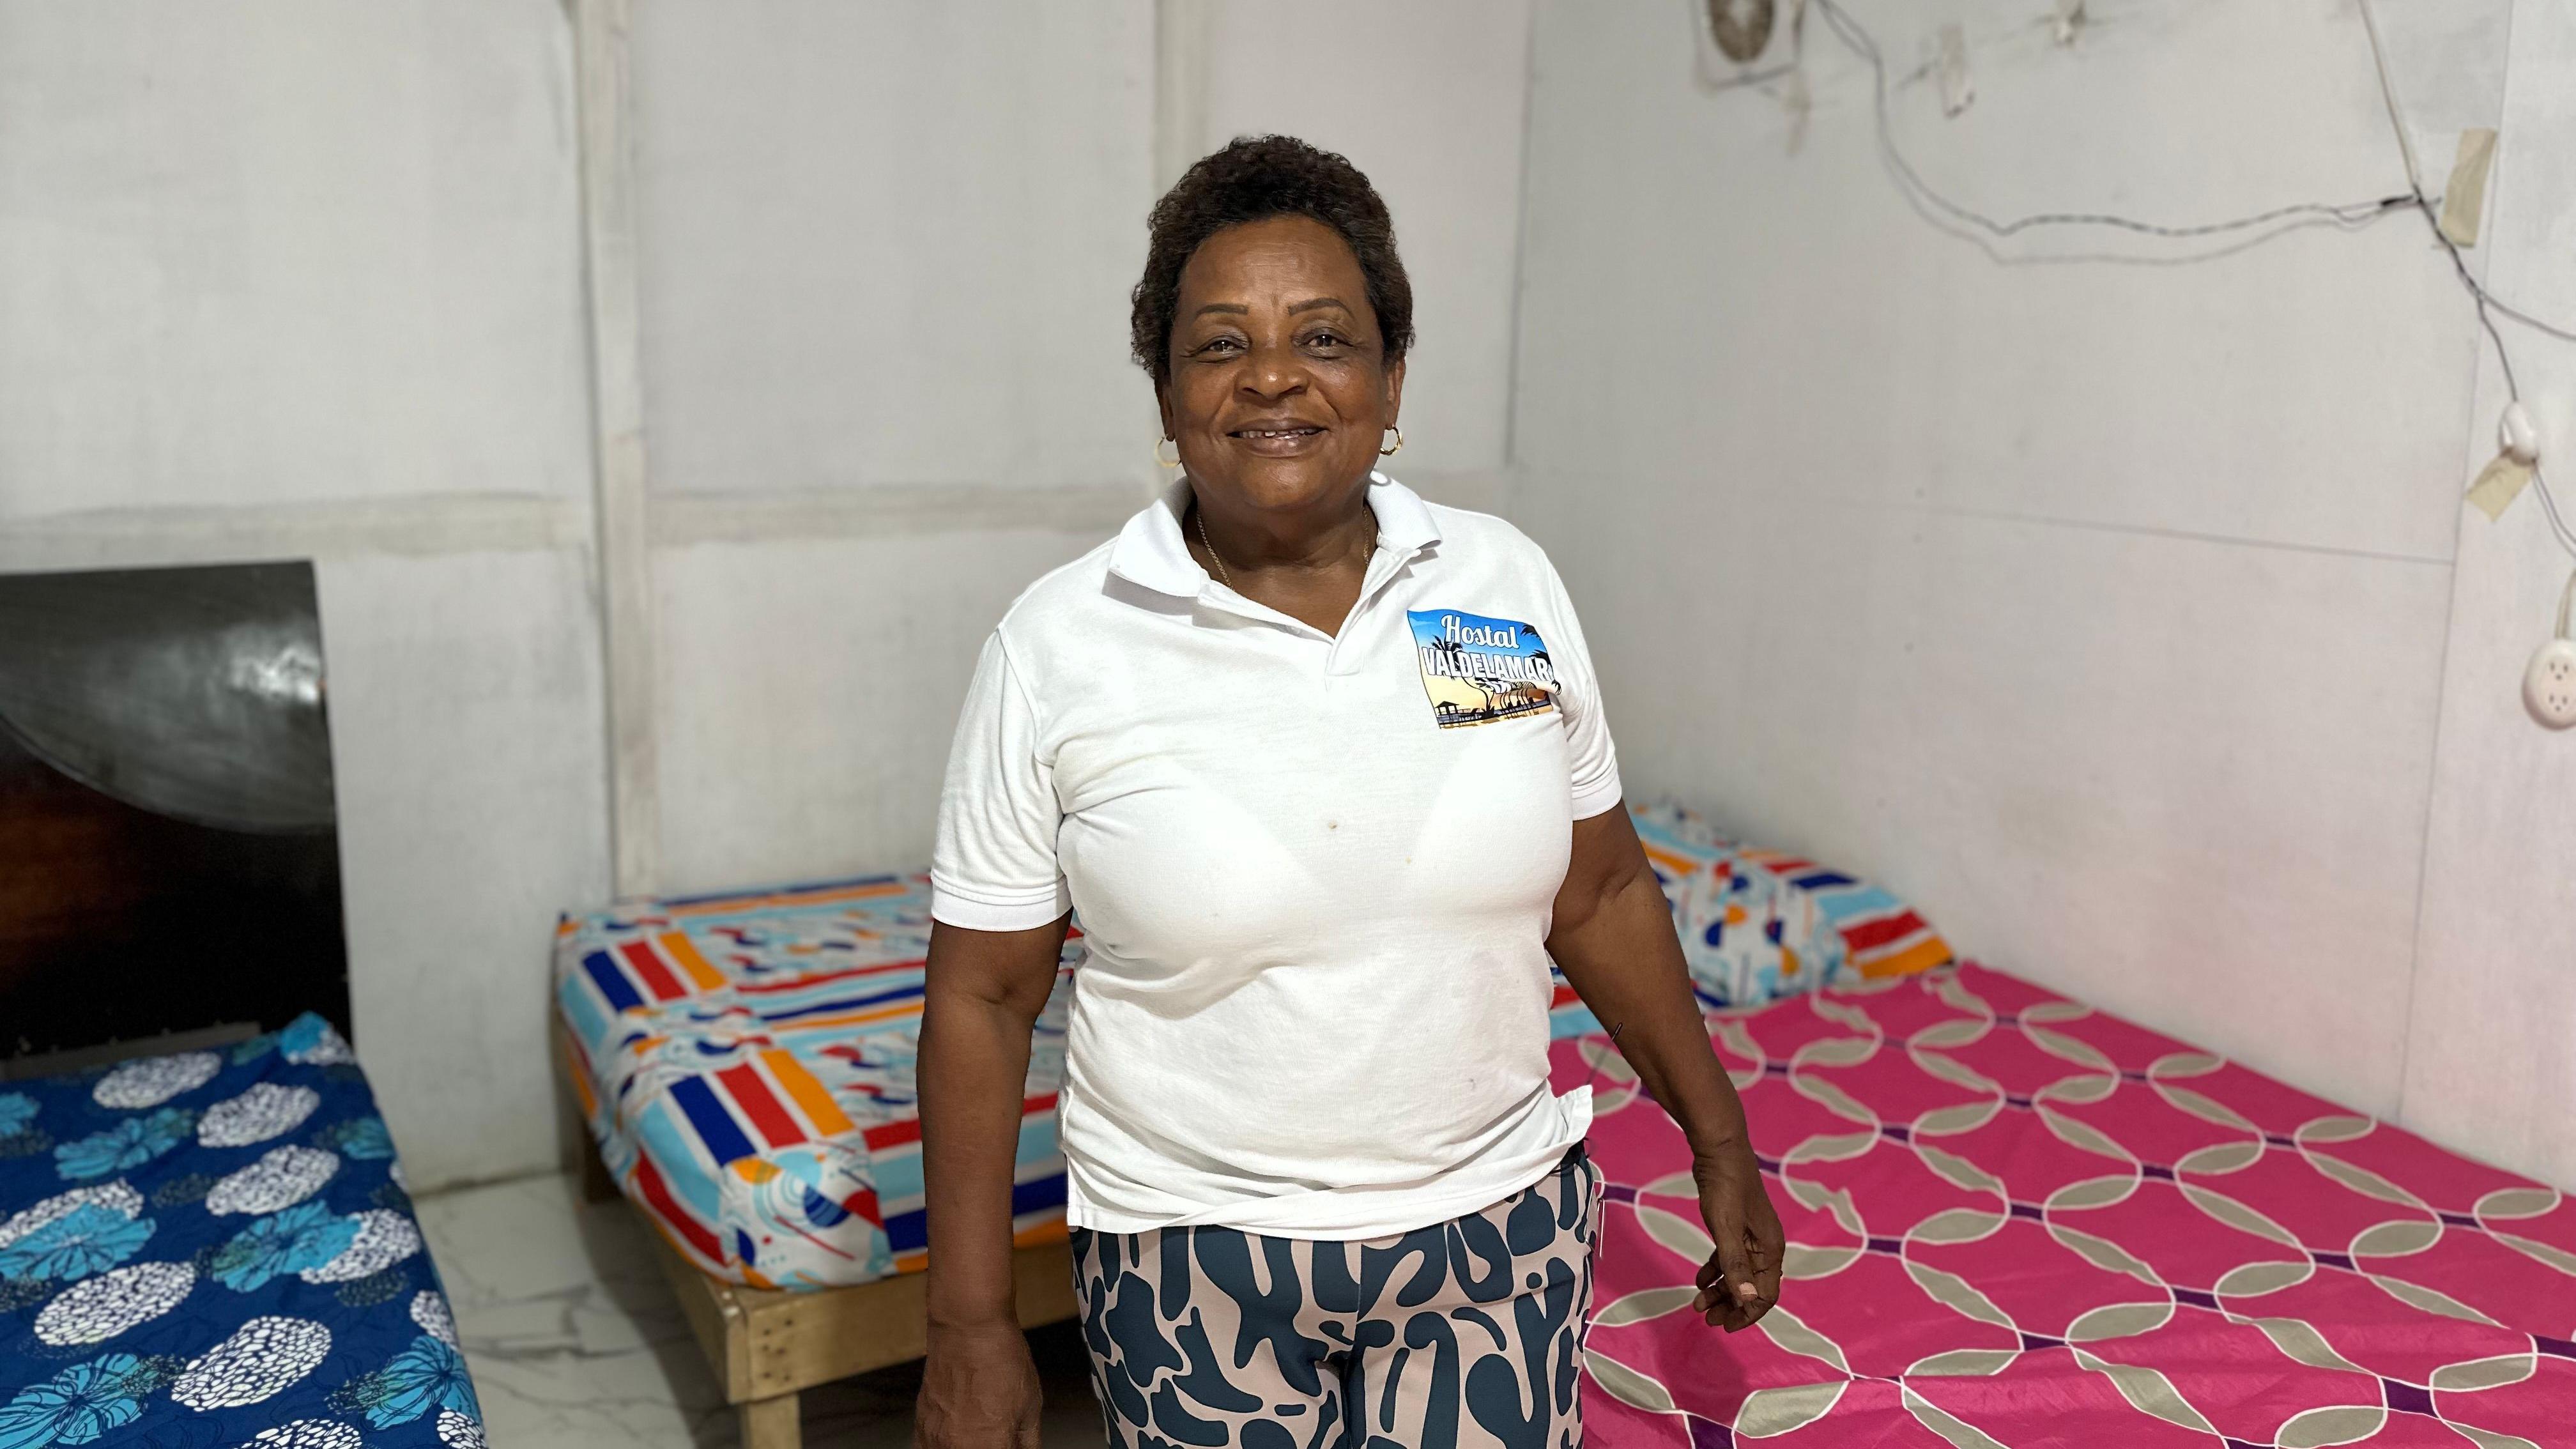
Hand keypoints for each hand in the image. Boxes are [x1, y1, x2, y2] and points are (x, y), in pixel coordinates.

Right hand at [915, 1320, 1041, 1448]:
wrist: (968, 1327)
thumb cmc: (999, 1358)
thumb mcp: (1031, 1405)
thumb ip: (1027, 1441)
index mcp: (990, 1447)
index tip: (1012, 1442)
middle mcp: (956, 1448)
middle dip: (992, 1447)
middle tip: (1001, 1436)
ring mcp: (934, 1439)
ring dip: (969, 1447)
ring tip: (981, 1433)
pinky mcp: (921, 1426)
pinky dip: (944, 1448)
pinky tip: (958, 1438)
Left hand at [1689, 1137, 1783, 1331]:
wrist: (1719, 1151)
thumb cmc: (1725, 1189)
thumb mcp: (1726, 1229)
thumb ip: (1735, 1265)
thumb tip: (1747, 1301)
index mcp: (1770, 1250)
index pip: (1765, 1294)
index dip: (1747, 1314)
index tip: (1725, 1326)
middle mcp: (1765, 1246)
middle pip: (1751, 1287)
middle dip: (1730, 1306)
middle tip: (1706, 1319)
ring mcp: (1751, 1236)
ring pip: (1738, 1274)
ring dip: (1720, 1291)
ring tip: (1697, 1305)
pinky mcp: (1736, 1226)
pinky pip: (1729, 1257)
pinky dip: (1715, 1271)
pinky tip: (1698, 1280)